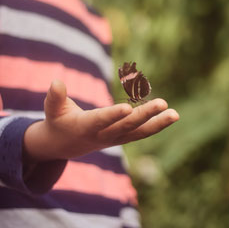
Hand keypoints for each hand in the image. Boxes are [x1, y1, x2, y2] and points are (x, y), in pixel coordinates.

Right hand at [23, 79, 178, 162]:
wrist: (64, 146)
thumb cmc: (58, 121)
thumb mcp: (53, 109)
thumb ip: (55, 97)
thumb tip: (56, 81)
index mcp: (84, 127)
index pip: (100, 121)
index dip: (112, 115)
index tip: (127, 108)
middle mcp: (103, 136)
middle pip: (126, 127)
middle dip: (144, 115)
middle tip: (162, 103)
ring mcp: (115, 139)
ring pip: (139, 132)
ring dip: (158, 123)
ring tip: (175, 114)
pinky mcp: (123, 138)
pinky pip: (142, 133)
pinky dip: (157, 125)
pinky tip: (172, 115)